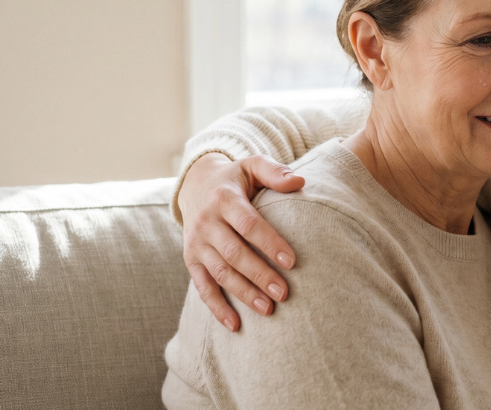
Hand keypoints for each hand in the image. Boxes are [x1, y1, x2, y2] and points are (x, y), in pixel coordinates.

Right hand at [179, 153, 304, 330]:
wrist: (195, 185)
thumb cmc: (236, 178)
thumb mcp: (252, 165)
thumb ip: (274, 171)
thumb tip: (299, 181)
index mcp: (224, 199)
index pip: (248, 224)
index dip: (269, 242)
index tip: (292, 261)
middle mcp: (206, 222)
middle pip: (234, 253)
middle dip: (259, 274)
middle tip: (284, 293)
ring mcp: (196, 243)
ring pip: (220, 273)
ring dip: (243, 293)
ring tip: (268, 309)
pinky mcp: (190, 260)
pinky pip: (202, 286)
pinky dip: (217, 307)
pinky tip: (235, 325)